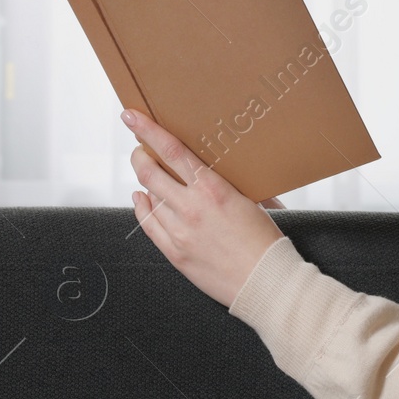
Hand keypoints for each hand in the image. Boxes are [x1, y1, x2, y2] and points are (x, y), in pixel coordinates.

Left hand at [123, 108, 285, 307]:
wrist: (265, 282)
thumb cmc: (266, 242)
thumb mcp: (255, 202)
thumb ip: (236, 183)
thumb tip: (229, 168)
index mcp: (213, 188)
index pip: (171, 150)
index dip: (147, 130)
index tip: (131, 117)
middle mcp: (192, 207)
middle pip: (150, 171)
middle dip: (140, 155)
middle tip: (139, 148)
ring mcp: (180, 231)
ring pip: (147, 196)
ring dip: (144, 180)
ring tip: (148, 174)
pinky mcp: (175, 253)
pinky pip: (147, 224)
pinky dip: (141, 207)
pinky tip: (141, 198)